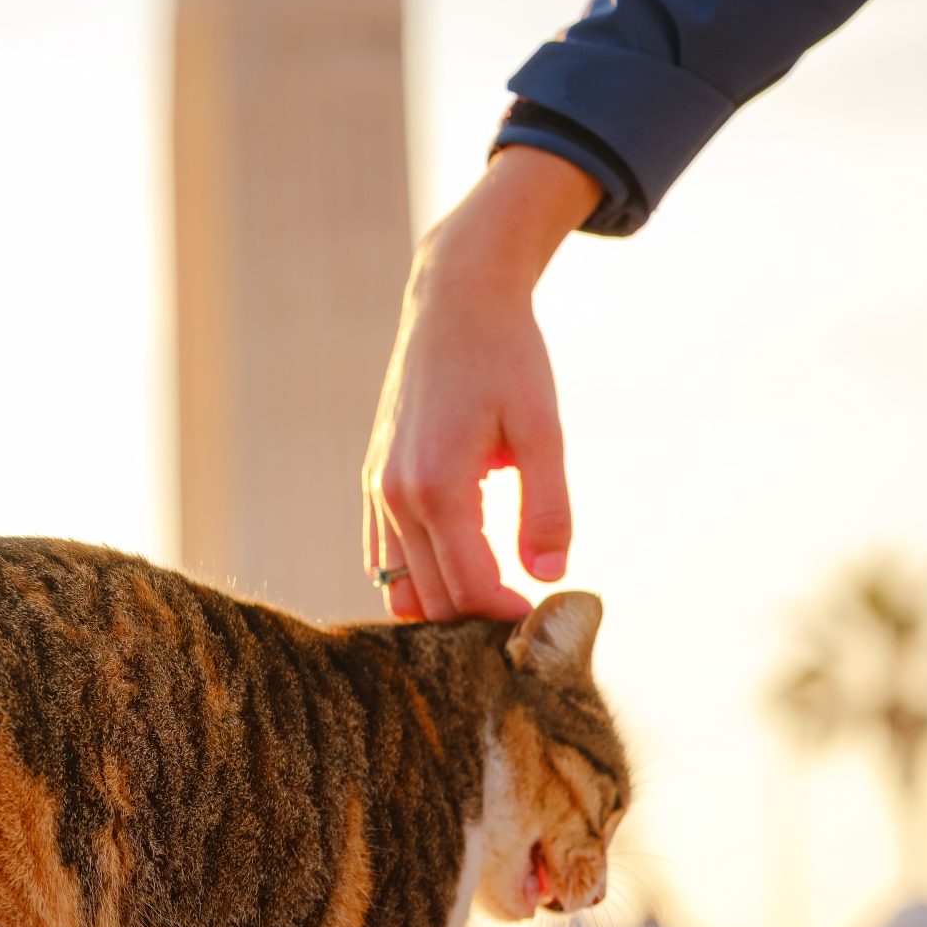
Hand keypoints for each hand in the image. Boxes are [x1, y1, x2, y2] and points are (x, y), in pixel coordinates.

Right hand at [362, 146, 598, 621]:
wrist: (454, 302)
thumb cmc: (507, 359)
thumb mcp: (544, 431)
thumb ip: (547, 508)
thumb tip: (550, 575)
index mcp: (438, 488)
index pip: (470, 586)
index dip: (508, 615)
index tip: (546, 620)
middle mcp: (396, 497)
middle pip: (433, 597)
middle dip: (477, 620)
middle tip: (528, 625)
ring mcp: (378, 491)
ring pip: (402, 585)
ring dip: (444, 605)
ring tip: (494, 605)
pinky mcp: (375, 481)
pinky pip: (386, 556)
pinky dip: (416, 580)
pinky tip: (457, 578)